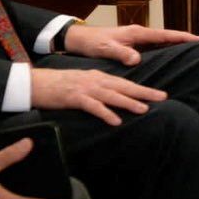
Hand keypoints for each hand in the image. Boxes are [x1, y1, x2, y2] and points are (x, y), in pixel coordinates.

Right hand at [29, 66, 166, 126]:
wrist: (35, 82)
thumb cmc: (59, 85)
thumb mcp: (83, 83)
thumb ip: (99, 87)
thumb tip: (115, 96)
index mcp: (99, 77)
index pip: (125, 83)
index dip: (143, 89)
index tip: (159, 94)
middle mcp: (96, 81)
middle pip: (124, 87)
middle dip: (144, 92)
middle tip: (163, 97)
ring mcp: (86, 89)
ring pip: (112, 95)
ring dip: (128, 102)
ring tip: (144, 109)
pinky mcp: (74, 98)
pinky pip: (93, 106)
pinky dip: (105, 113)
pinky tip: (115, 121)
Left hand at [62, 22, 197, 66]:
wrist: (79, 39)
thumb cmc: (92, 43)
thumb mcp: (105, 48)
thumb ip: (121, 53)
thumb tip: (138, 60)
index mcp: (137, 32)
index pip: (165, 34)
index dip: (182, 36)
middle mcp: (140, 34)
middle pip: (167, 36)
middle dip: (185, 39)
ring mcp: (137, 39)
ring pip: (161, 42)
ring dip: (176, 45)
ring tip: (192, 51)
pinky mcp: (133, 45)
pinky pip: (154, 48)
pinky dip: (165, 50)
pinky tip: (170, 56)